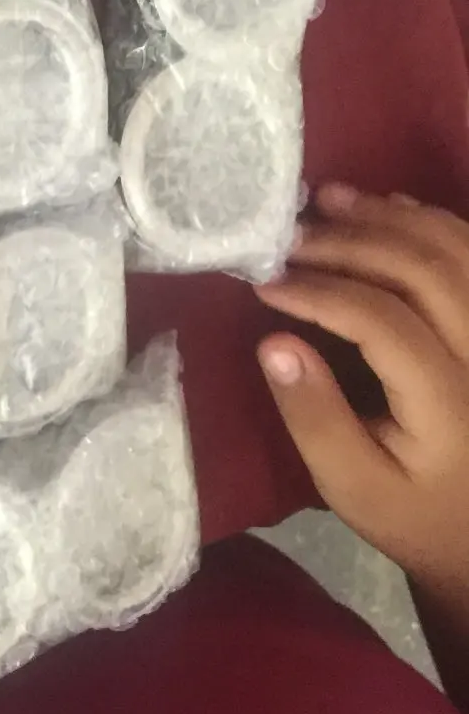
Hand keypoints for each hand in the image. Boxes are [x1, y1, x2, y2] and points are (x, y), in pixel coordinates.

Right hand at [255, 184, 468, 605]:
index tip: (264, 282)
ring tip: (328, 201)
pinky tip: (387, 208)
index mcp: (450, 402)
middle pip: (424, 271)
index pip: (381, 320)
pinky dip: (431, 221)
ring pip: (456, 250)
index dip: (319, 291)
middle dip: (349, 242)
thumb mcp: (352, 487)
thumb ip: (314, 418)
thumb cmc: (413, 512)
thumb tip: (274, 343)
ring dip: (390, 217)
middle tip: (288, 235)